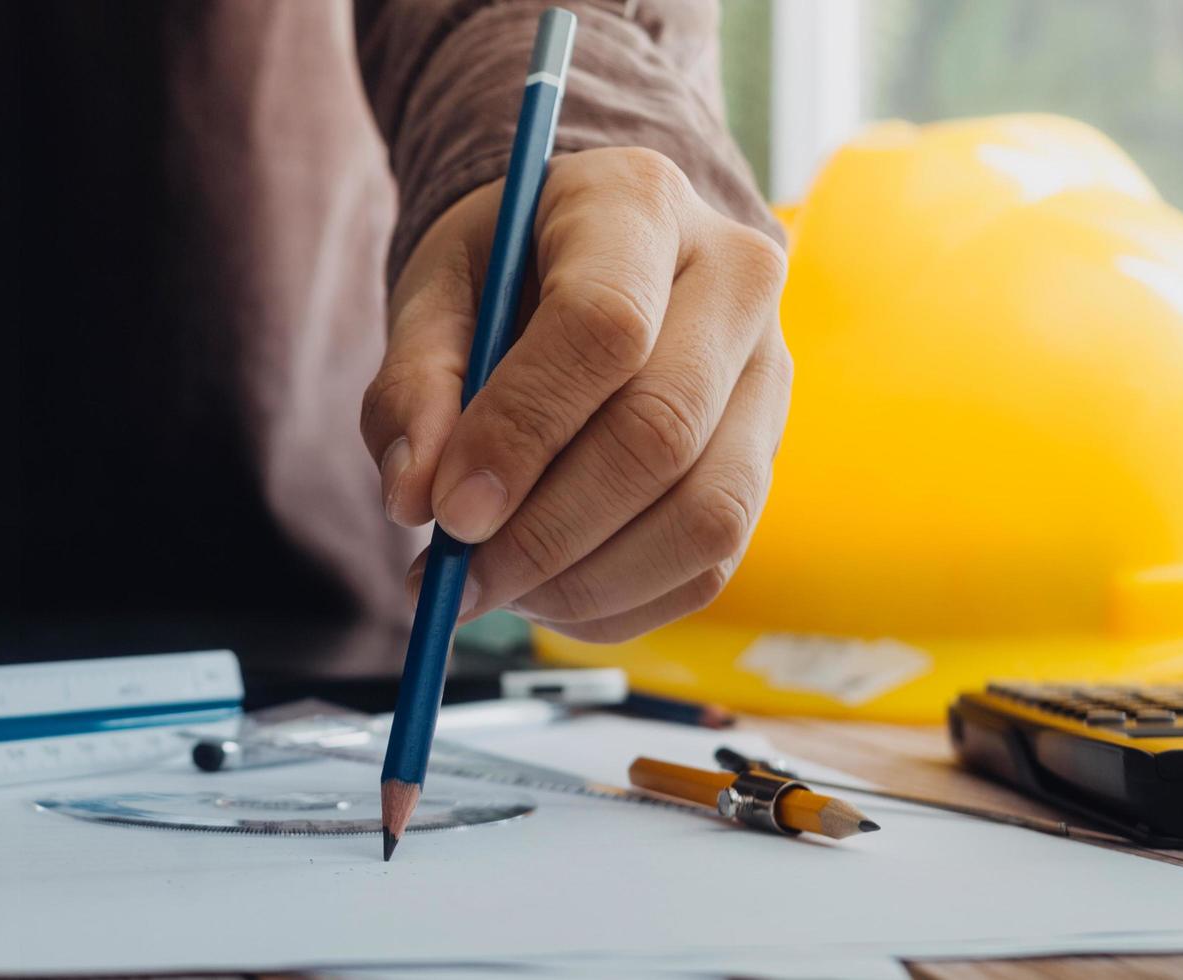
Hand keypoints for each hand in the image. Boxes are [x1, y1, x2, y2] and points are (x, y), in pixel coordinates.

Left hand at [364, 147, 793, 641]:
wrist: (585, 253)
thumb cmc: (501, 269)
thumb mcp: (435, 292)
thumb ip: (413, 384)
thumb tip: (414, 499)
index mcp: (638, 205)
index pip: (605, 328)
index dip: (522, 432)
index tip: (447, 510)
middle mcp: (735, 279)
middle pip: (662, 431)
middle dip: (547, 530)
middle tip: (458, 577)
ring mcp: (770, 369)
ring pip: (707, 513)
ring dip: (586, 580)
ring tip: (495, 585)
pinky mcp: (770, 450)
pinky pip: (713, 560)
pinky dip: (620, 601)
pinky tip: (545, 590)